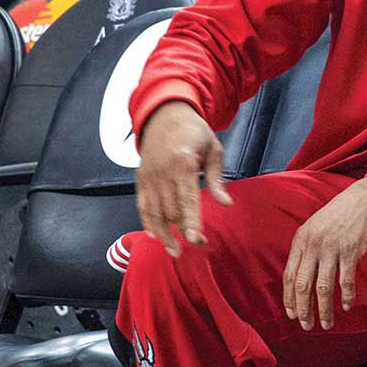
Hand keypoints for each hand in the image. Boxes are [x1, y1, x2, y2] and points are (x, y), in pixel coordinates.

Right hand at [134, 101, 230, 253]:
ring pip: (154, 212)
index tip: (195, 239)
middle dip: (184, 231)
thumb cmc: (194, 132)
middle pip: (171, 210)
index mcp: (182, 163)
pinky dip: (147, 222)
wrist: (165, 115)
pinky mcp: (140, 179)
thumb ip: (217, 178)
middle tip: (200, 244)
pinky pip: (142, 206)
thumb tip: (226, 204)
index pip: (187, 199)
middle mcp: (162, 172)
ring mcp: (148, 177)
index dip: (191, 221)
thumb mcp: (213, 149)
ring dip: (164, 234)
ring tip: (175, 251)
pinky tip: (155, 236)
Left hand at [282, 178, 366, 330]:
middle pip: (302, 285)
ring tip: (326, 324)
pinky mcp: (350, 252)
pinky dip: (346, 296)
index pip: (289, 276)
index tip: (292, 315)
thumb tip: (300, 278)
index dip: (289, 299)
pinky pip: (346, 281)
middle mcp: (312, 246)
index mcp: (300, 241)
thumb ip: (305, 250)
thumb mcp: (314, 228)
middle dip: (304, 310)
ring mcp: (331, 249)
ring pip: (323, 288)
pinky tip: (346, 306)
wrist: (364, 200)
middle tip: (307, 326)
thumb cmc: (338, 217)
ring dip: (324, 310)